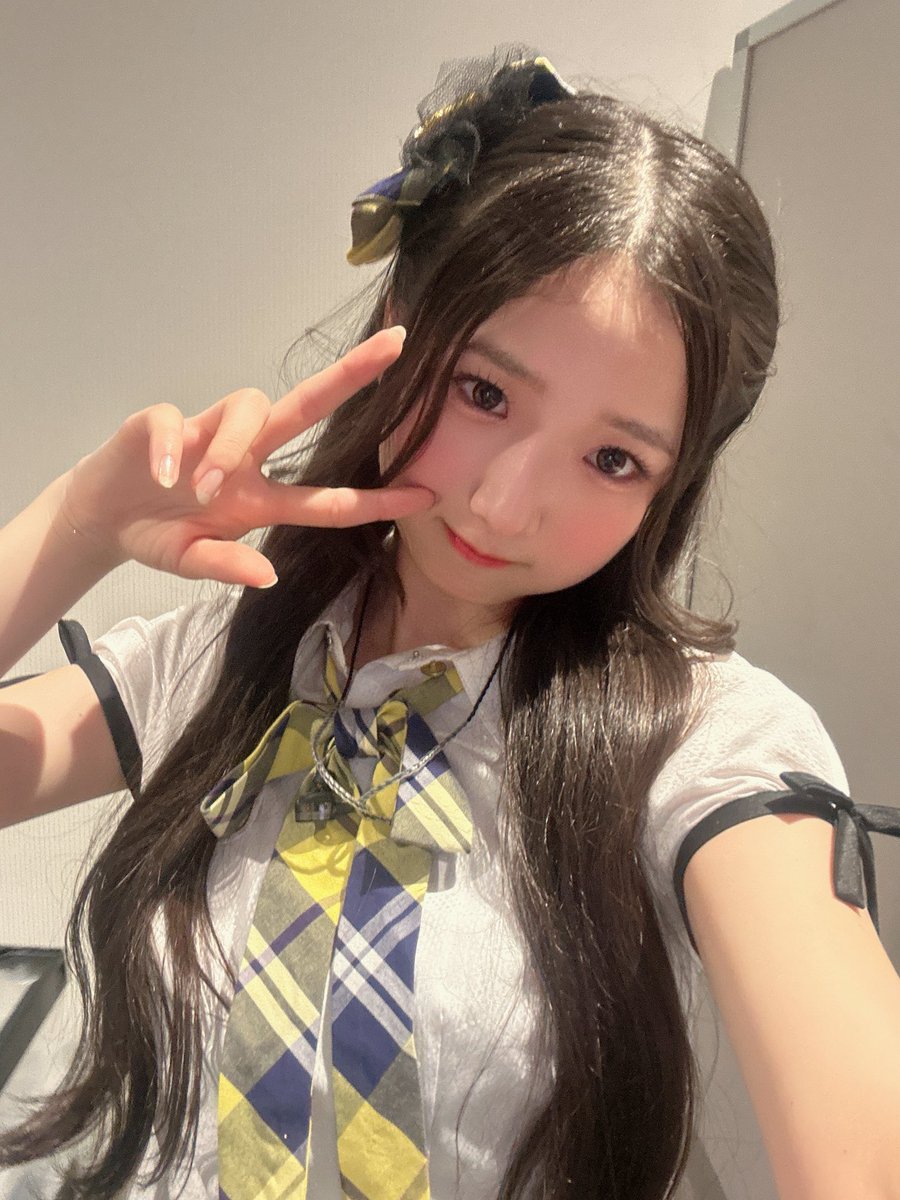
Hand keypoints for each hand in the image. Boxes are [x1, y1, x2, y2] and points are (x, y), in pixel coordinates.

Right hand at [57, 327, 431, 586]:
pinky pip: (178, 420)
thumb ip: (226, 565)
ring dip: (230, 449)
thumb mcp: (191, 562)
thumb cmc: (159, 534)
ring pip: (248, 408)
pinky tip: (166, 477)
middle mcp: (246, 456)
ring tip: (201, 492)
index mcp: (260, 496)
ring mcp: (207, 432)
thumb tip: (268, 576)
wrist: (102, 517)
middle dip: (351, 375)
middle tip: (397, 345)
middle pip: (307, 407)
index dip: (376, 499)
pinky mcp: (162, 421)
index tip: (426, 495)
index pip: (328, 497)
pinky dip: (174, 447)